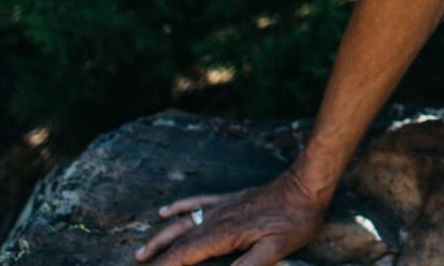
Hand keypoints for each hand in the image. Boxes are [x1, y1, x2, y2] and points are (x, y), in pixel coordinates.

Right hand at [133, 170, 326, 265]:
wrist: (306, 185)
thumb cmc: (295, 220)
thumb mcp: (276, 250)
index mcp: (223, 234)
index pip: (186, 255)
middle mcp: (216, 219)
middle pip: (179, 240)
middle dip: (158, 256)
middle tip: (138, 264)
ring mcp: (221, 207)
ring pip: (182, 222)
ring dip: (161, 237)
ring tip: (142, 250)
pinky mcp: (229, 199)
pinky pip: (197, 202)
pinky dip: (179, 207)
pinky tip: (165, 211)